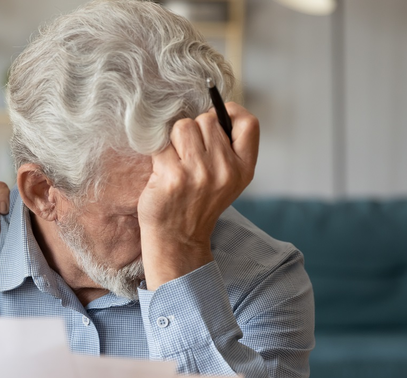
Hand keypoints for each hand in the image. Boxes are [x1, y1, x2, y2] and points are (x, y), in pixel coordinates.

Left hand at [137, 102, 258, 289]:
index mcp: (243, 168)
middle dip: (194, 131)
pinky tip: (163, 173)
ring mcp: (199, 173)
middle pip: (207, 120)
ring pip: (183, 127)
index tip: (217, 118)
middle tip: (188, 155)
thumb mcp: (227, 180)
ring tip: (176, 162)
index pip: (249, 123)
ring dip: (174, 140)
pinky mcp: (173, 177)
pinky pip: (162, 145)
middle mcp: (225, 169)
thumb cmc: (197, 204)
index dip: (230, 112)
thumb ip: (227, 148)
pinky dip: (158, 155)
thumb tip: (211, 110)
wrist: (177, 239)